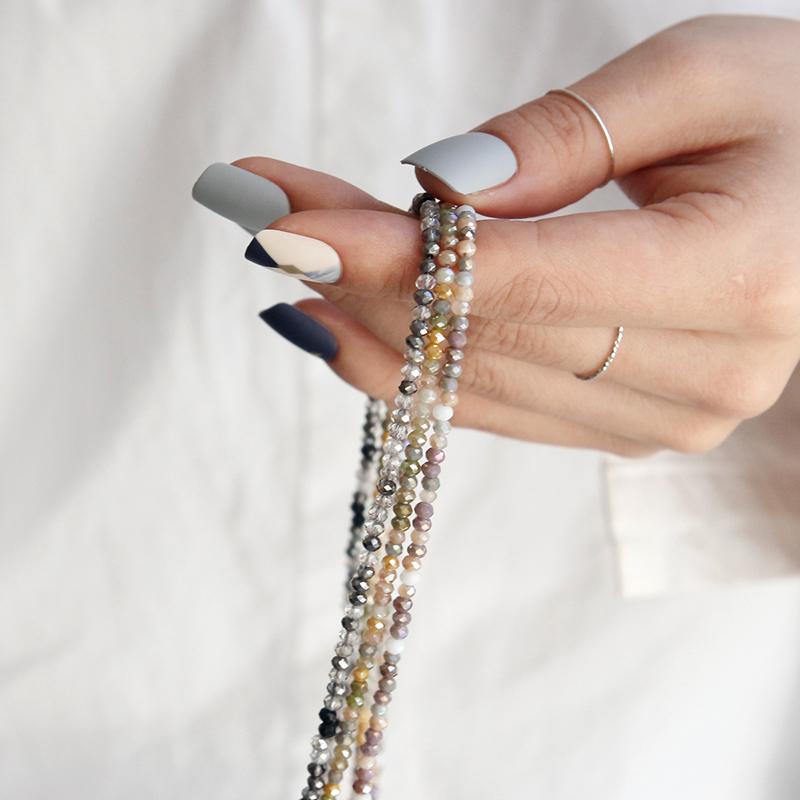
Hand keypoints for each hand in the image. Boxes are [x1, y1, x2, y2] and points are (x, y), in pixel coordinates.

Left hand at [232, 15, 799, 455]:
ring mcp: (659, 419)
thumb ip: (568, 136)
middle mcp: (698, 378)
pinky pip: (492, 408)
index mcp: (735, 281)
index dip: (390, 255)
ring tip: (286, 261)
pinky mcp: (625, 426)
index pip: (519, 279)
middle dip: (355, 273)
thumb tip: (440, 188)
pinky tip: (341, 325)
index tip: (282, 221)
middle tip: (261, 212)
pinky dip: (410, 366)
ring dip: (364, 321)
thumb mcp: (703, 78)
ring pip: (471, 386)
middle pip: (478, 334)